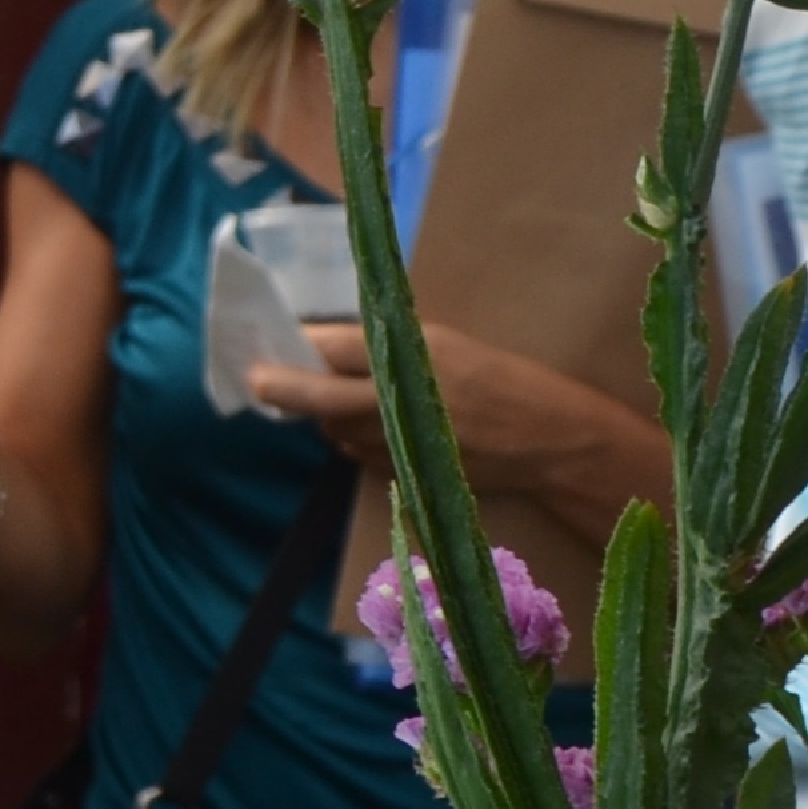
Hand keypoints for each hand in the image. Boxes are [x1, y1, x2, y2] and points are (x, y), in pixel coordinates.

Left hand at [243, 321, 644, 509]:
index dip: (298, 342)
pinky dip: (352, 435)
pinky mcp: (404, 473)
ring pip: (335, 426)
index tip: (274, 335)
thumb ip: (394, 346)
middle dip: (279, 386)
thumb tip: (331, 345)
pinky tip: (368, 422)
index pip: (335, 346)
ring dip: (324, 412)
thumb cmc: (508, 382)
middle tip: (254, 379)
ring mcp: (399, 442)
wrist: (552, 442)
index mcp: (416, 354)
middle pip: (318, 394)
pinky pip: (359, 450)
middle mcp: (400, 400)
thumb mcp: (453, 346)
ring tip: (328, 395)